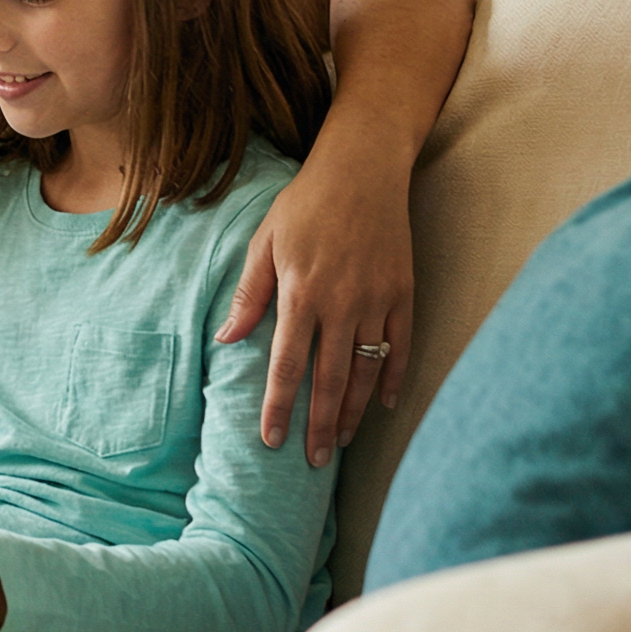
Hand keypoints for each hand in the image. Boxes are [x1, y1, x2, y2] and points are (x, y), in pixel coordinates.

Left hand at [217, 156, 415, 466]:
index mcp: (300, 294)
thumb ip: (249, 295)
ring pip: (366, 372)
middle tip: (314, 461)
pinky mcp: (403, 294)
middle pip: (329, 380)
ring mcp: (377, 302)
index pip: (285, 365)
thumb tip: (227, 338)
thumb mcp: (264, 243)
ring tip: (343, 442)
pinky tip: (384, 406)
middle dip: (320, 425)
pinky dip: (394, 379)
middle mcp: (341, 304)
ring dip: (354, 412)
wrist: (362, 170)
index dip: (278, 406)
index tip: (270, 439)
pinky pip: (401, 348)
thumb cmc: (303, 205)